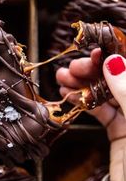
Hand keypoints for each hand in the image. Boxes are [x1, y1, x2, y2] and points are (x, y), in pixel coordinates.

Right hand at [56, 49, 125, 180]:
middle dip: (92, 70)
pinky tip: (68, 94)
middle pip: (115, 77)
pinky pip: (99, 110)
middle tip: (73, 66)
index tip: (95, 50)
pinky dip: (82, 101)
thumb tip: (112, 60)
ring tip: (62, 77)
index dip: (113, 56)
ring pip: (104, 93)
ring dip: (82, 84)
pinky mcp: (118, 130)